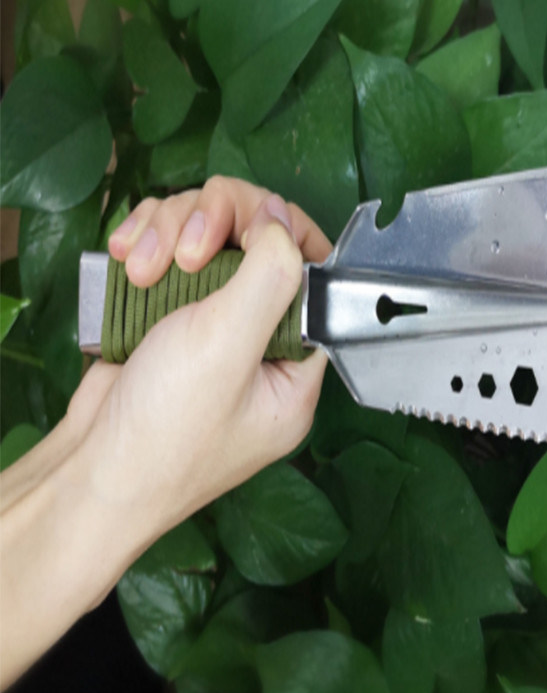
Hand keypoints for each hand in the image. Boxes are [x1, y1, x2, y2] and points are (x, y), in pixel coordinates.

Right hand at [73, 176, 331, 534]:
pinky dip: (148, 245)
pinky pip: (172, 257)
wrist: (88, 471)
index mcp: (295, 367)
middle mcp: (260, 346)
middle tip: (184, 249)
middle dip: (218, 229)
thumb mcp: (229, 348)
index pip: (312, 279)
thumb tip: (281, 222)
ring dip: (171, 234)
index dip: (286, 238)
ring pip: (210, 243)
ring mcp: (213, 331)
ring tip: (139, 266)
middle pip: (259, 249)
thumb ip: (270, 278)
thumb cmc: (164, 432)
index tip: (249, 224)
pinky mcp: (172, 321)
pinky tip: (125, 258)